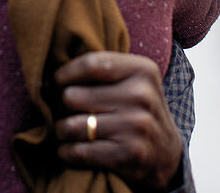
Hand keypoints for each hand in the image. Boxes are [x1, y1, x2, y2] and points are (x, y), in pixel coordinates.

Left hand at [54, 52, 183, 190]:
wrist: (166, 155)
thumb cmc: (137, 110)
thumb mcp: (133, 80)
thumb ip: (103, 68)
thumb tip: (53, 66)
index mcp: (142, 70)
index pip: (89, 64)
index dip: (65, 74)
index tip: (57, 82)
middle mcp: (141, 95)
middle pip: (73, 96)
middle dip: (61, 105)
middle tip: (63, 110)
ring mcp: (135, 126)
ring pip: (71, 126)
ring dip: (61, 131)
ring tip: (66, 130)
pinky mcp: (127, 155)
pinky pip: (78, 151)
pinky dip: (67, 152)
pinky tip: (70, 149)